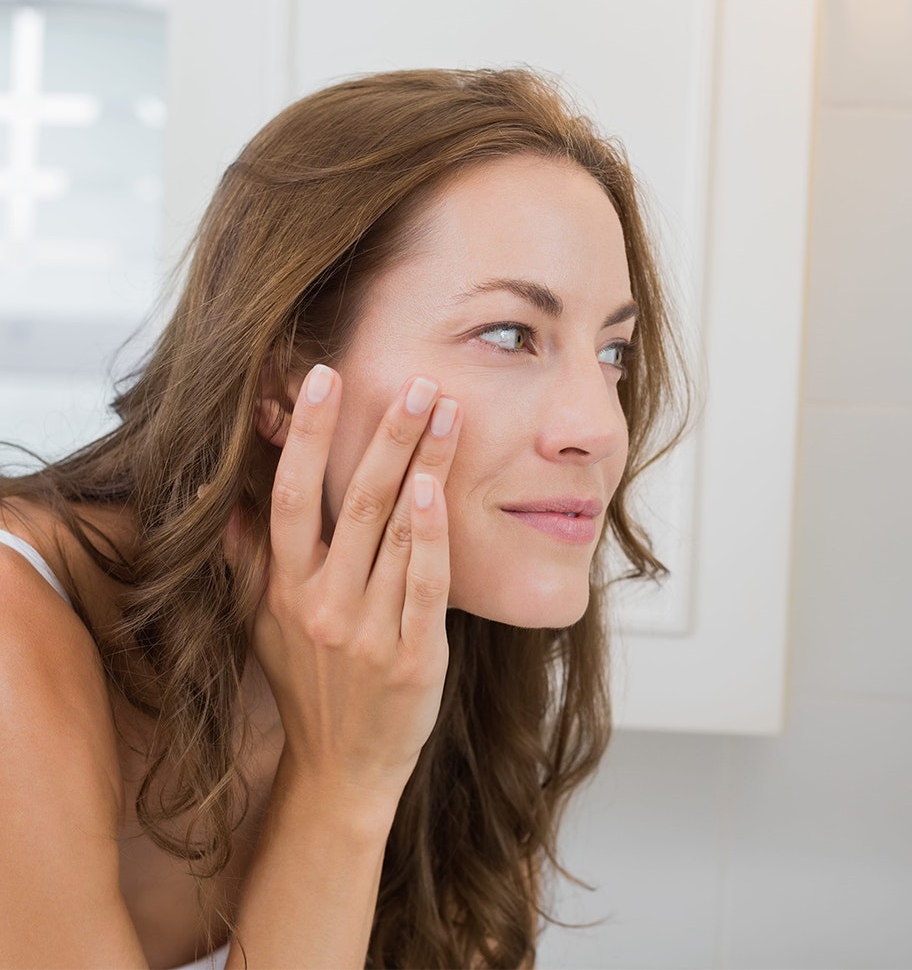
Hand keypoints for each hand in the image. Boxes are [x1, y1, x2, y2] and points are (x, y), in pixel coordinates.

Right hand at [251, 366, 460, 809]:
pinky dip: (430, 537)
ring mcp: (366, 631)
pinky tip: (438, 490)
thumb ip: (246, 561)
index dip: (307, 436)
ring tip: (448, 413)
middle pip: (353, 502)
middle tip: (418, 382)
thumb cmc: (308, 686)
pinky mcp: (412, 658)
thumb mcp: (260, 626)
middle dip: (387, 435)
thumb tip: (227, 502)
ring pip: (394, 532)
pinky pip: (423, 587)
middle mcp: (320, 603)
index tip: (324, 379)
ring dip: (423, 466)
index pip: (289, 497)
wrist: (343, 768)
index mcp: (283, 588)